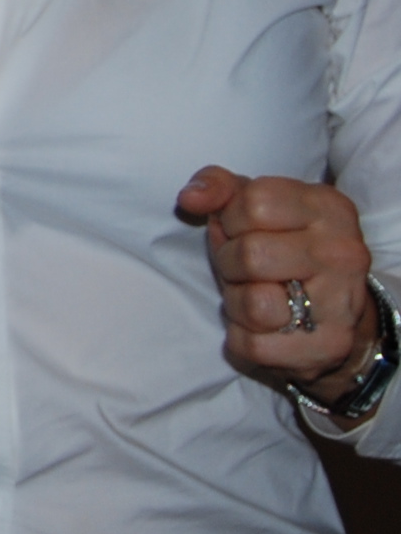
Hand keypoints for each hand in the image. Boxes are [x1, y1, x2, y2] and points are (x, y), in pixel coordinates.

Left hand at [177, 166, 377, 401]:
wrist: (333, 311)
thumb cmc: (280, 246)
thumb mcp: (255, 204)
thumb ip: (219, 187)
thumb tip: (190, 198)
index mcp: (327, 207)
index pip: (254, 202)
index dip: (232, 218)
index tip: (242, 230)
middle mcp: (343, 252)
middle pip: (250, 255)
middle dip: (230, 263)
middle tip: (244, 270)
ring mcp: (342, 302)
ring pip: (254, 305)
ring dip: (236, 304)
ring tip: (254, 297)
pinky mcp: (330, 346)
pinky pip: (255, 345)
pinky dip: (242, 339)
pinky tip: (262, 328)